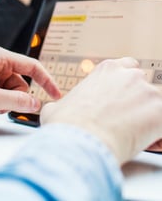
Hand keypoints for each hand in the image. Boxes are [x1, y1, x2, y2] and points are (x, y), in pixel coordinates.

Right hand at [40, 57, 161, 164]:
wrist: (79, 140)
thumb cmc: (66, 124)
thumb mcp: (58, 106)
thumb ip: (65, 103)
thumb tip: (57, 109)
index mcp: (107, 69)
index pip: (128, 67)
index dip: (127, 84)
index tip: (123, 97)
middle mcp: (129, 75)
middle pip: (144, 85)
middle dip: (139, 102)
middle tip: (128, 120)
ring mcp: (147, 92)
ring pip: (156, 106)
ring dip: (148, 119)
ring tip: (134, 136)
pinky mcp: (160, 113)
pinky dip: (156, 136)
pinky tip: (144, 143)